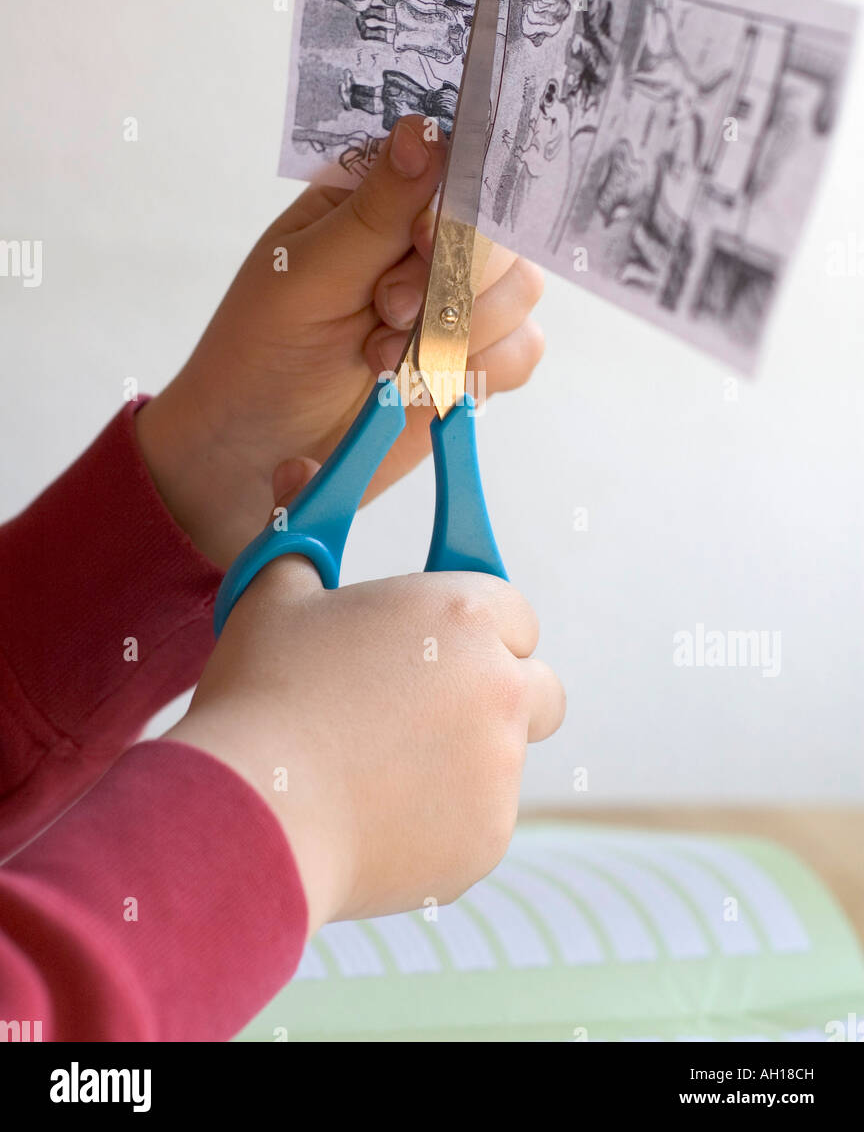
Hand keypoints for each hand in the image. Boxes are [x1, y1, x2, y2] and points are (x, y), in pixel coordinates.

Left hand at [136, 115, 543, 566]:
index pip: (454, 166)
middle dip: (449, 282)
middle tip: (386, 315)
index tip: (420, 245)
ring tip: (384, 360)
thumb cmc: (260, 353)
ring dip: (457, 333)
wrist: (257, 450)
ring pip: (519, 291)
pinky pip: (522, 350)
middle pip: (499, 230)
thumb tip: (423, 132)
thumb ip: (374, 211)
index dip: (455, 205)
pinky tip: (423, 384)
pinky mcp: (473, 355)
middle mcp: (426, 237)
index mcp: (377, 195)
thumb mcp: (306, 274)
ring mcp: (456, 297)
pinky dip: (480, 370)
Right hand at [164, 552, 564, 934]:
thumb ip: (303, 525)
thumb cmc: (262, 694)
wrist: (253, 821)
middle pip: (534, 683)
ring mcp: (502, 770)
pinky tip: (374, 812)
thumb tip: (298, 466)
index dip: (471, 624)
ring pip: (505, 756)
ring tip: (375, 764)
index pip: (510, 609)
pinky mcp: (487, 839)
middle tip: (419, 702)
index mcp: (463, 613)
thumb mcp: (276, 593)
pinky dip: (443, 815)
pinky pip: (481, 817)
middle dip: (492, 690)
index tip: (433, 640)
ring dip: (463, 755)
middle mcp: (501, 686)